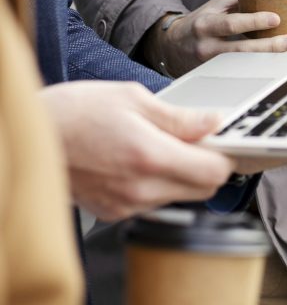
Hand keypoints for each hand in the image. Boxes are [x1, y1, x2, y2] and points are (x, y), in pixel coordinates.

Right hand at [40, 81, 234, 220]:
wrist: (35, 137)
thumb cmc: (78, 111)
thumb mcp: (133, 98)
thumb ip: (179, 117)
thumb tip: (213, 122)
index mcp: (150, 156)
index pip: (213, 172)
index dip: (226, 156)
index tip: (227, 139)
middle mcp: (141, 188)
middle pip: (202, 189)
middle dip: (208, 164)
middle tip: (199, 137)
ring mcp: (126, 205)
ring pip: (178, 195)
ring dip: (182, 173)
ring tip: (162, 142)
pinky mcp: (114, 212)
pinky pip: (152, 201)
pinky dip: (158, 182)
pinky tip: (141, 158)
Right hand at [142, 0, 286, 76]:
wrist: (171, 47)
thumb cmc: (199, 22)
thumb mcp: (213, 6)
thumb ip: (237, 1)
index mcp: (205, 24)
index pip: (231, 23)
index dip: (254, 21)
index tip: (276, 18)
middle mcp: (206, 47)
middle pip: (241, 50)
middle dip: (269, 46)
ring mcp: (209, 66)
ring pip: (242, 66)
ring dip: (267, 61)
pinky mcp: (213, 78)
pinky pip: (238, 74)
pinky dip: (257, 70)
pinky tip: (273, 65)